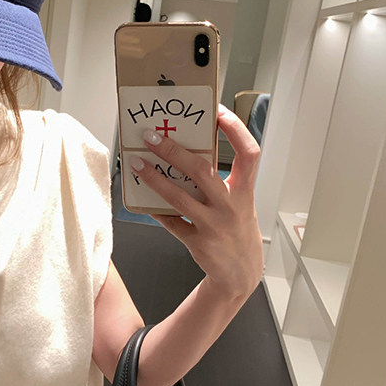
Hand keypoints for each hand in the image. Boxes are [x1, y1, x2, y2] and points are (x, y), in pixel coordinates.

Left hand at [133, 105, 263, 301]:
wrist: (241, 273)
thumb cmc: (237, 230)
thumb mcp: (240, 203)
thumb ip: (223, 180)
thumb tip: (189, 153)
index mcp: (245, 191)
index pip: (249, 153)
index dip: (235, 130)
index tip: (218, 112)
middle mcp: (231, 206)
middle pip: (203, 170)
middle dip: (174, 150)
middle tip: (152, 136)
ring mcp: (214, 225)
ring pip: (179, 196)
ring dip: (155, 178)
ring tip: (136, 163)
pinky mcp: (199, 242)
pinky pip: (171, 222)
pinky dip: (155, 209)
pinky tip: (143, 200)